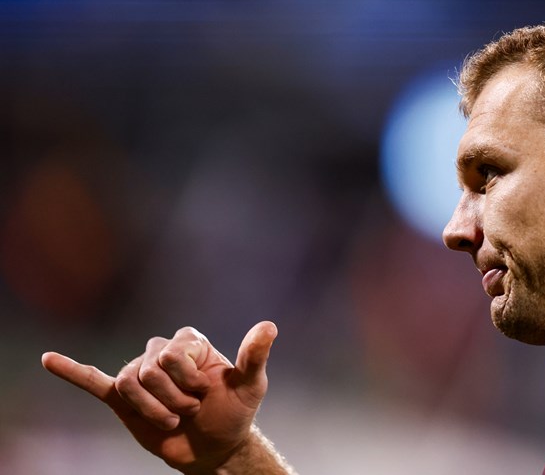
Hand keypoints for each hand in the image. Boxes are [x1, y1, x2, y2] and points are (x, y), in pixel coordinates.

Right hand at [42, 321, 277, 472]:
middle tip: (190, 409)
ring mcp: (141, 375)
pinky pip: (93, 381)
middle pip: (149, 369)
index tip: (205, 392)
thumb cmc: (235, 410)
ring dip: (152, 410)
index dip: (189, 380)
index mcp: (189, 342)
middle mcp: (161, 352)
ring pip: (129, 384)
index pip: (172, 354)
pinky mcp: (123, 399)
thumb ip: (254, 355)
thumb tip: (269, 326)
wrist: (215, 446)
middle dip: (172, 398)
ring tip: (172, 418)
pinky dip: (71, 371)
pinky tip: (48, 360)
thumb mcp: (250, 385)